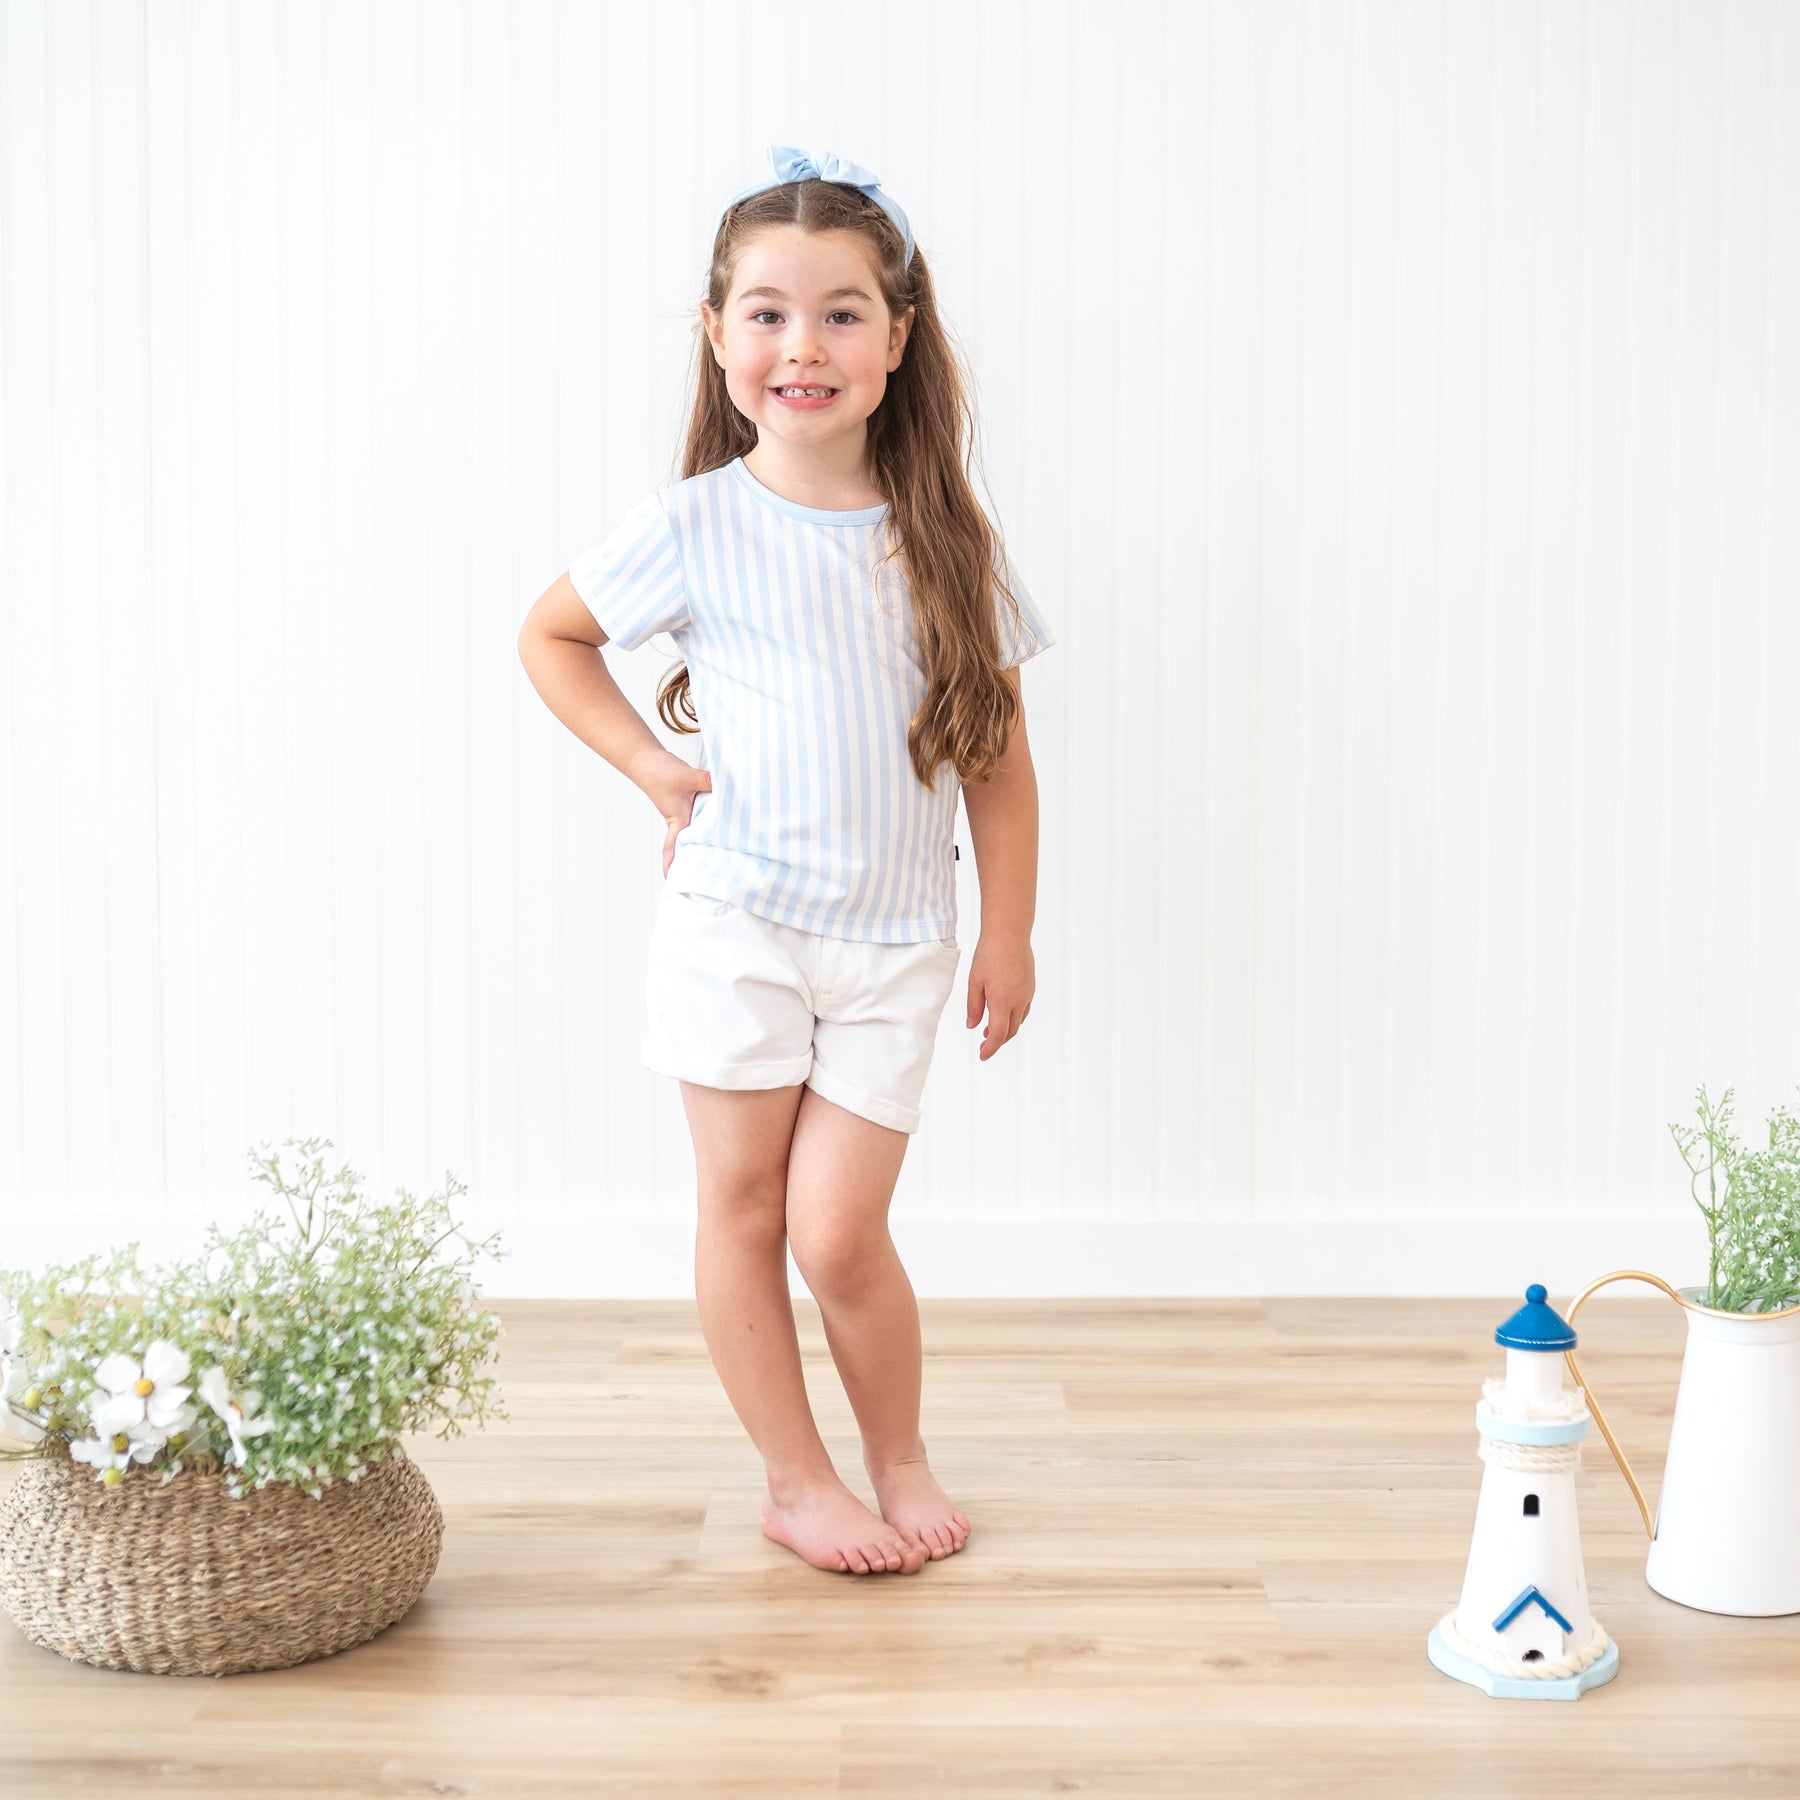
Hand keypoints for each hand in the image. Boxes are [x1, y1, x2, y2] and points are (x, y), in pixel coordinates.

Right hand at [630, 748, 712, 877]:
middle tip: (709, 876)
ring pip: (697, 830)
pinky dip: (710, 820)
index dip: (673, 865)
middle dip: (695, 859)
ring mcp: (684, 811)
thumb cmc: (659, 771)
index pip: (674, 848)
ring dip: (705, 839)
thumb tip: (726, 785)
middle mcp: (680, 819)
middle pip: (687, 845)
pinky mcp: (688, 802)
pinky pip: (702, 816)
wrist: (646, 759)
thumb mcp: (686, 777)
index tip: (673, 881)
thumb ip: (706, 781)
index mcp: (677, 820)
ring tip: (724, 853)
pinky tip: (725, 821)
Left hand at [965, 931, 1034, 1059]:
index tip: (982, 1055)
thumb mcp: (975, 982)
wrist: (1009, 934)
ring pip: (1019, 1021)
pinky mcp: (1030, 986)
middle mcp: (1018, 1001)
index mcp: (1002, 1002)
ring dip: (1006, 1030)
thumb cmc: (989, 954)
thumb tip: (972, 1026)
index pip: (997, 1035)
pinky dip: (1013, 1017)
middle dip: (997, 1041)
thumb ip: (974, 1007)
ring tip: (989, 1030)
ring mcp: (1027, 994)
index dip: (990, 1049)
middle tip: (983, 1045)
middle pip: (1010, 1031)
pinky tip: (1002, 1012)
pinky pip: (1023, 1009)